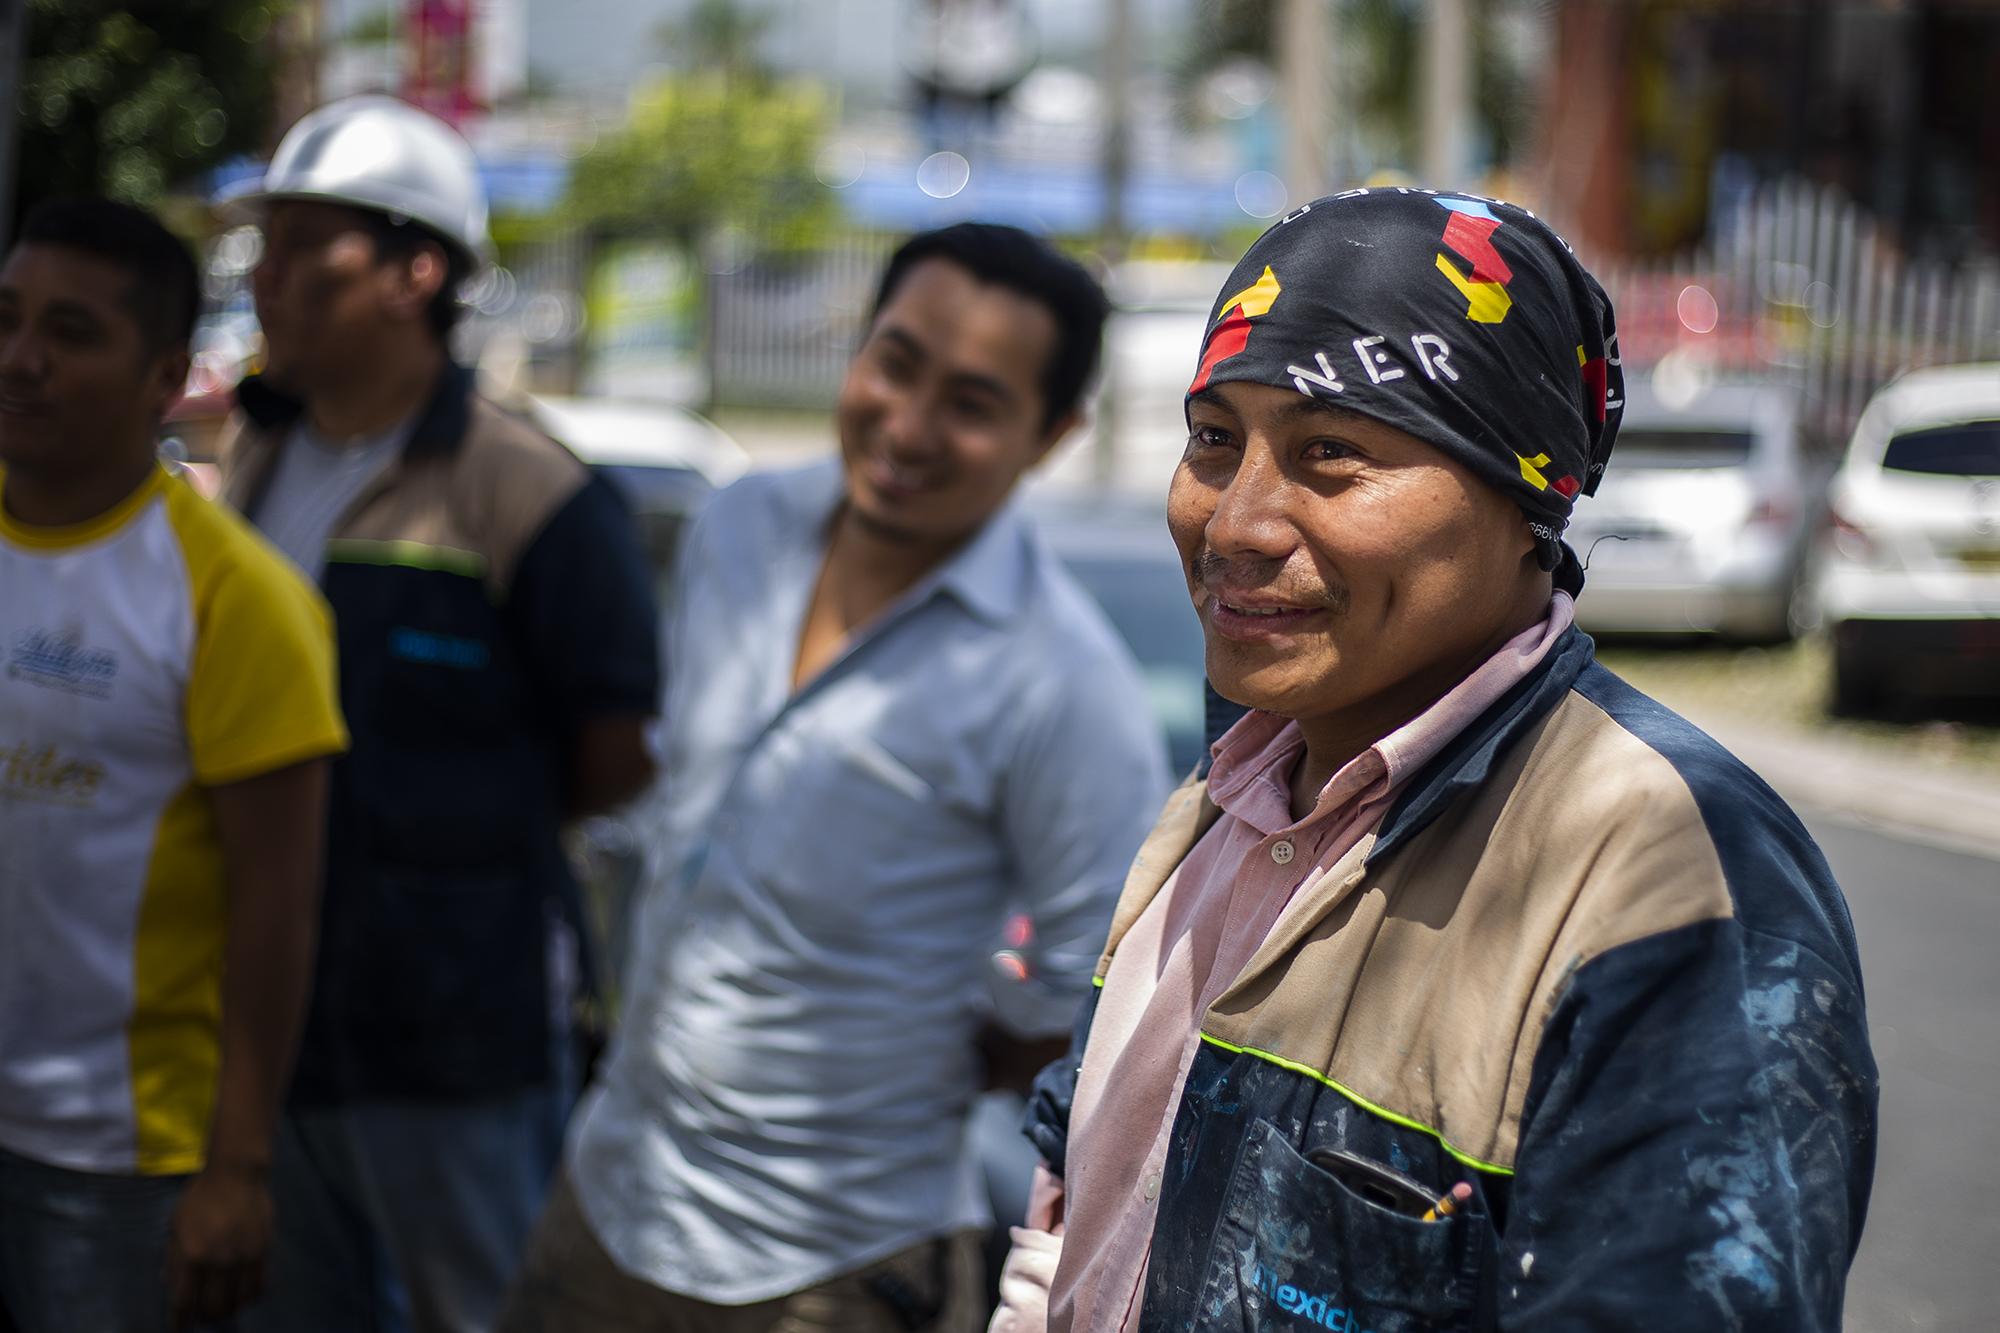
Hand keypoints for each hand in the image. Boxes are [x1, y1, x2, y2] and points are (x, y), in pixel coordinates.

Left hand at [165, 1161, 271, 1328]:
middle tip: (202, 1315)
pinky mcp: (264, 1251)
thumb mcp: (176, 1227)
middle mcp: (218, 1260)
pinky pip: (260, 1286)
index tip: (179, 1327)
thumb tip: (174, 1288)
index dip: (180, 1321)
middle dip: (205, 1317)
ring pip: (238, 1302)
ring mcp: (243, 1256)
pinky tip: (243, 1295)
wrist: (235, 1174)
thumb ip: (175, 1258)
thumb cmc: (199, 1199)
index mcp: (191, 1254)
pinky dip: (250, 1297)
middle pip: (213, 1307)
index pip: (183, 1302)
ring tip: (224, 1307)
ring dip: (229, 1310)